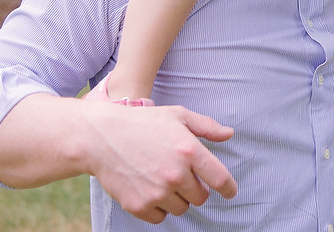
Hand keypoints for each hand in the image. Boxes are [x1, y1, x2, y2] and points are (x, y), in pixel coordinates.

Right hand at [86, 102, 236, 223]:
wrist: (103, 137)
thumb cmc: (143, 123)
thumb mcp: (178, 115)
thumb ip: (207, 126)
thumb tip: (230, 134)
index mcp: (188, 150)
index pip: (220, 179)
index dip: (229, 188)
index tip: (230, 191)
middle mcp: (175, 173)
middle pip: (200, 197)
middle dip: (196, 187)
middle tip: (181, 173)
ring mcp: (157, 192)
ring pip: (181, 208)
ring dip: (177, 197)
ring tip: (162, 176)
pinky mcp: (140, 206)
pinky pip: (161, 217)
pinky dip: (159, 207)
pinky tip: (150, 188)